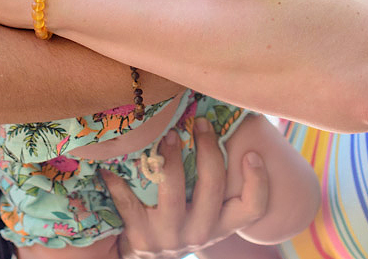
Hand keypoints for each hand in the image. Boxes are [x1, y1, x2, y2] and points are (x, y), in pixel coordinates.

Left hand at [102, 118, 269, 258]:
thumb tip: (229, 121)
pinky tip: (110, 166)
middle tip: (200, 122)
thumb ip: (212, 178)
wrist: (145, 258)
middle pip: (213, 188)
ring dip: (171, 159)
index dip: (257, 182)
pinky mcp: (141, 238)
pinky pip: (129, 204)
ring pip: (175, 192)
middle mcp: (200, 233)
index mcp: (221, 224)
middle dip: (208, 149)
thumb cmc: (179, 218)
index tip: (251, 153)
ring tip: (167, 135)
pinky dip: (118, 183)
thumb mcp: (202, 208)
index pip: (252, 208)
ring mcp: (170, 237)